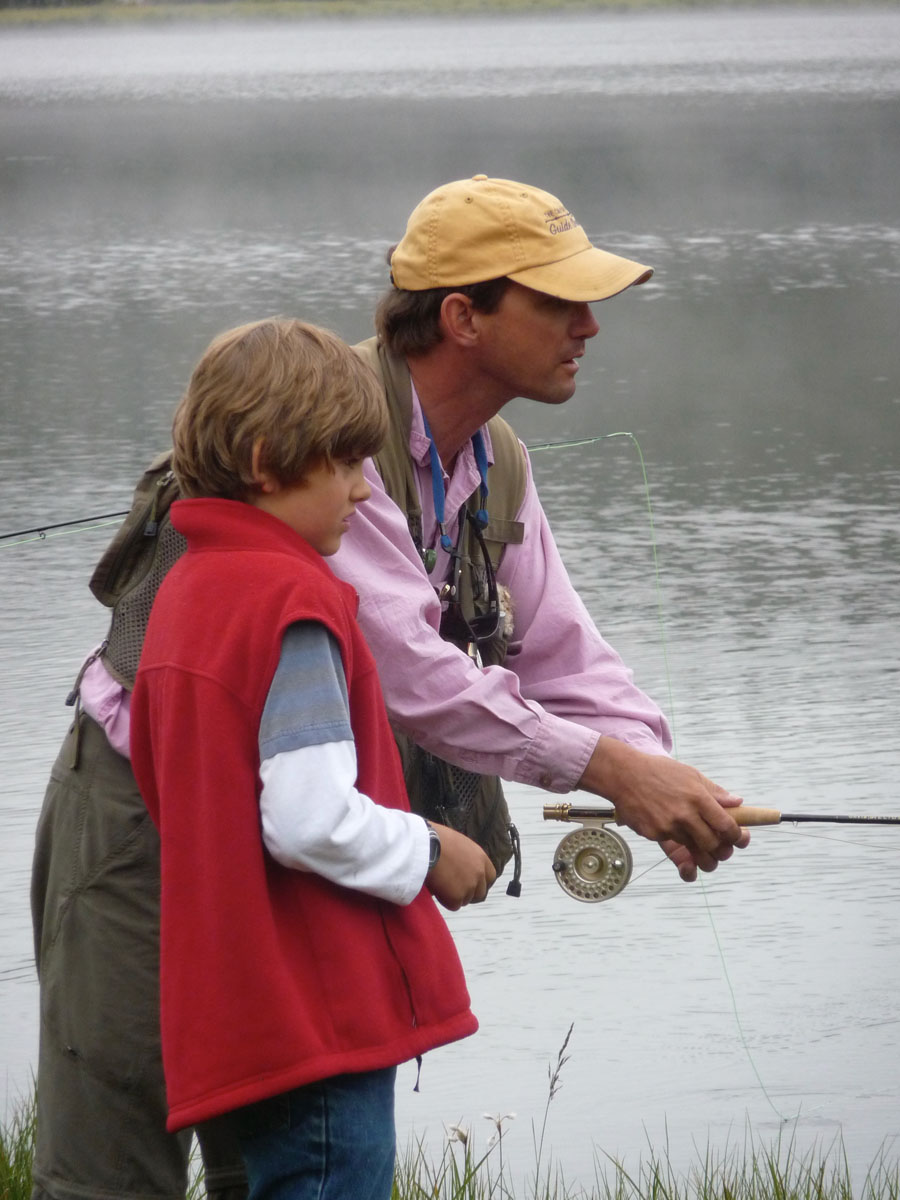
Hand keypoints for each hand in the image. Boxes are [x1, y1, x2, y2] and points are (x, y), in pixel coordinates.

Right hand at [425, 823, 495, 909]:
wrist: (426, 845)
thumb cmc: (435, 839)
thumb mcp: (458, 844)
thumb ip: (466, 858)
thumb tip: (461, 868)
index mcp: (481, 858)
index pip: (490, 877)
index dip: (480, 883)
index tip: (470, 884)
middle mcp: (479, 873)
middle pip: (481, 893)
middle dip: (469, 894)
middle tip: (454, 890)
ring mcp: (470, 886)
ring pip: (465, 900)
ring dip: (455, 896)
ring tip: (440, 883)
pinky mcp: (457, 897)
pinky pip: (453, 905)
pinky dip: (445, 900)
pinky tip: (436, 887)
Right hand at [579, 738, 749, 881]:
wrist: (623, 774)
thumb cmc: (658, 771)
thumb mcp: (690, 774)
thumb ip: (714, 791)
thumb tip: (737, 801)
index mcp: (699, 798)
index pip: (727, 826)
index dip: (737, 836)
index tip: (739, 837)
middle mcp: (686, 814)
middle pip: (713, 844)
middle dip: (721, 850)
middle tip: (722, 848)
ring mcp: (669, 826)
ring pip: (693, 848)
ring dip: (701, 852)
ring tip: (703, 852)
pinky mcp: (654, 834)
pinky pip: (672, 844)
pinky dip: (676, 841)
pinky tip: (672, 829)